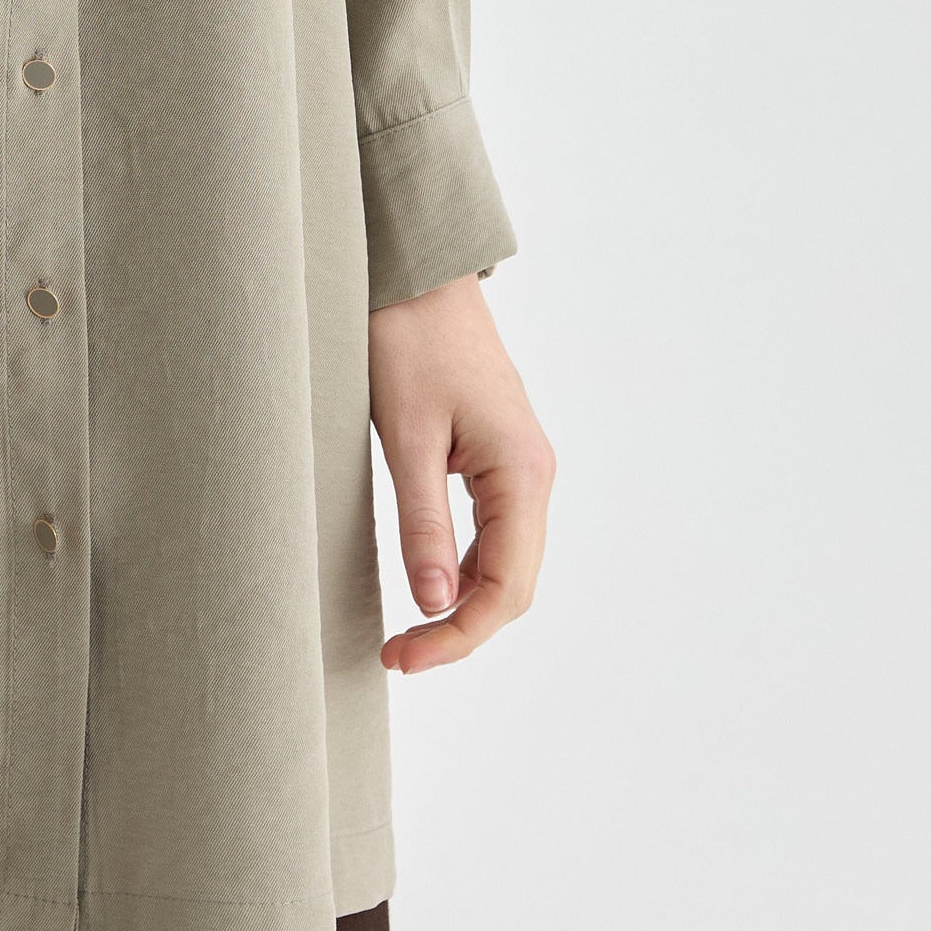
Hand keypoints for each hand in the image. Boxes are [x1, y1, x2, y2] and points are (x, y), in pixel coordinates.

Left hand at [368, 272, 554, 674]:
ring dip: (463, 603)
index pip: (505, 589)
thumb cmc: (408, 340)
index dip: (458, 637)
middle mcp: (534, 474)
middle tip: (396, 655)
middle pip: (511, 585)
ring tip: (406, 632)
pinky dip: (463, 567)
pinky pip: (492, 531)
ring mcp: (519, 464)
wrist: (415, 272)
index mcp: (522, 473)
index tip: (402, 659)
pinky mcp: (497, 455)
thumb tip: (435, 607)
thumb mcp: (406, 437)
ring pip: (504, 562)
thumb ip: (423, 525)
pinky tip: (425, 580)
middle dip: (460, 630)